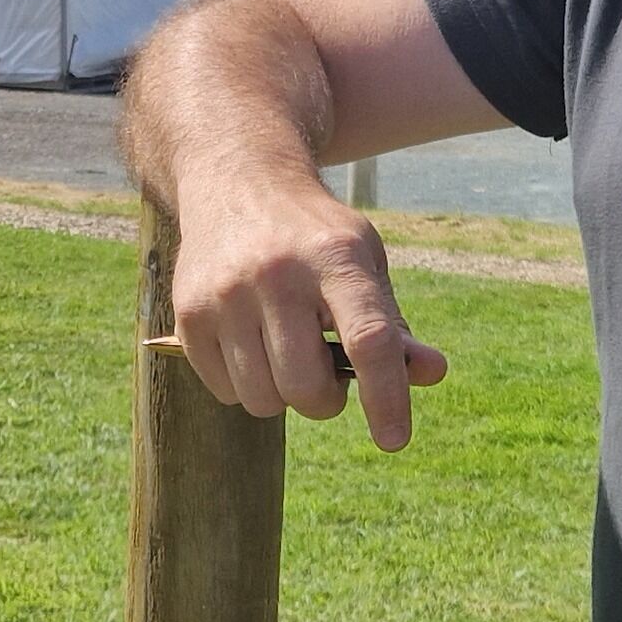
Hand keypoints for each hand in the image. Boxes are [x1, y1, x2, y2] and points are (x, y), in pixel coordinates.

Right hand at [166, 162, 448, 450]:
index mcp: (336, 256)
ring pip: (262, 399)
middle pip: (306, 386)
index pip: (368, 340)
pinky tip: (249, 342)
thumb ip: (392, 323)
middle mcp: (277, 274)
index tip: (394, 439)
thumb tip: (431, 373)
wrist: (236, 182)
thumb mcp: (363, 262)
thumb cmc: (315, 236)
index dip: (386, 397)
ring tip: (284, 352)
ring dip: (281, 394)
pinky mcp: (189, 313)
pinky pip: (225, 391)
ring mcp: (226, 294)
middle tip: (325, 375)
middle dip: (324, 400)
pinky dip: (244, 384)